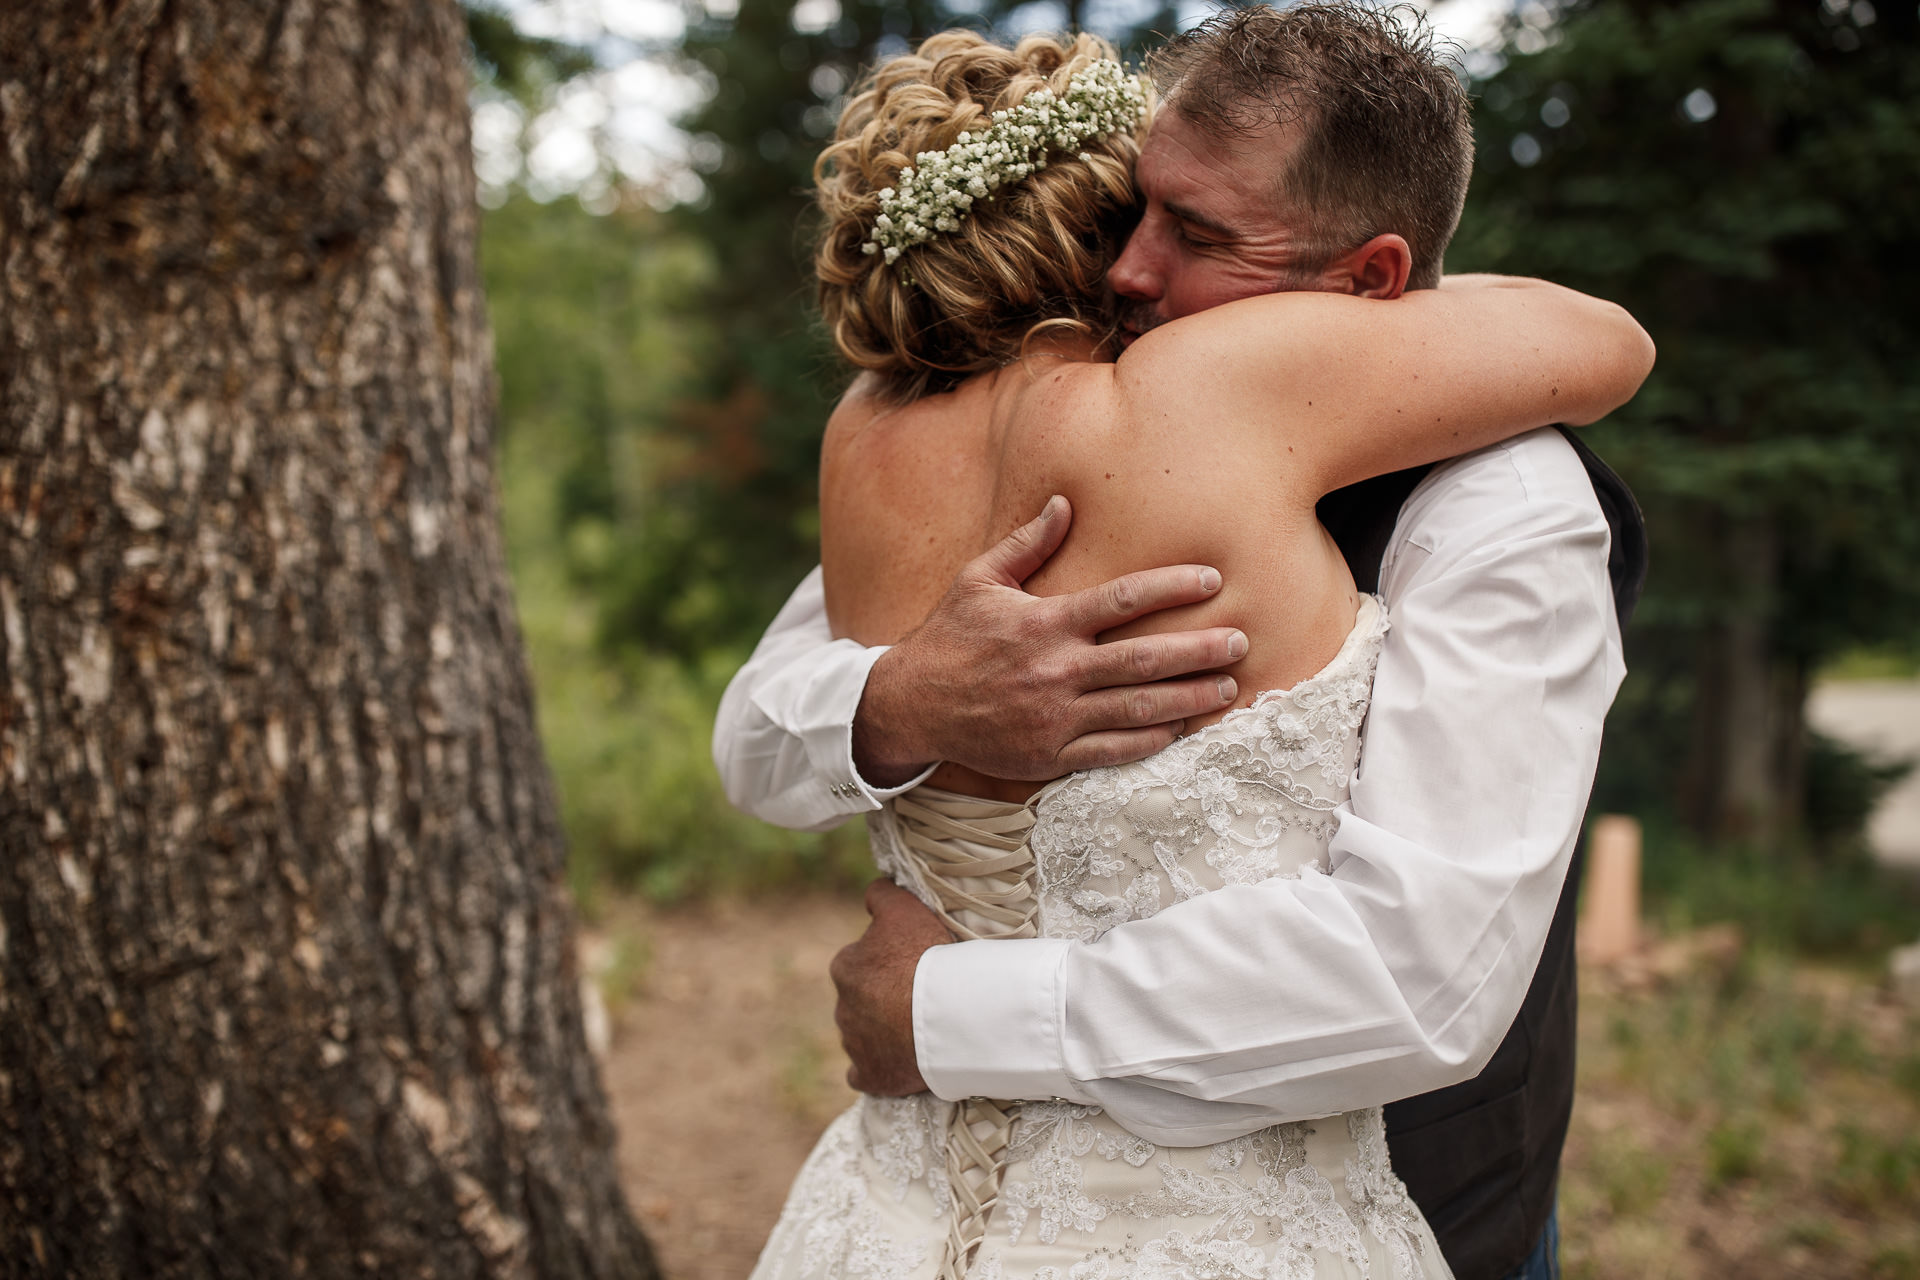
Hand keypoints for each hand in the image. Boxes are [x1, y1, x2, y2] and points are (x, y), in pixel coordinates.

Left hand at [830, 880, 953, 1095]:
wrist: (948, 1015)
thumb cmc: (927, 957)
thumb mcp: (905, 910)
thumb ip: (882, 896)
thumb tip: (873, 893)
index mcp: (845, 967)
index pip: (862, 961)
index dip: (889, 961)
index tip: (914, 965)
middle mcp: (842, 1007)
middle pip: (863, 999)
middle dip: (883, 999)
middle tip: (920, 996)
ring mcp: (854, 1045)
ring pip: (864, 1035)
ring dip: (884, 1033)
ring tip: (921, 1029)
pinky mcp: (870, 1076)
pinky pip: (864, 1073)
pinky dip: (877, 1068)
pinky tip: (896, 1062)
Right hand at [852, 496, 1245, 784]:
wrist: (909, 706)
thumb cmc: (948, 638)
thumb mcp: (978, 581)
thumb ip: (1027, 544)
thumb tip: (1065, 503)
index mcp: (1044, 623)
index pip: (1122, 600)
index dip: (1172, 588)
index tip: (1211, 580)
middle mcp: (1056, 670)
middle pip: (1144, 658)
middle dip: (1199, 649)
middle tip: (1241, 641)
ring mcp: (1055, 717)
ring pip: (1139, 709)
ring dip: (1190, 698)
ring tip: (1228, 688)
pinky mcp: (1051, 755)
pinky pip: (1114, 750)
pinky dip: (1154, 741)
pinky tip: (1185, 729)